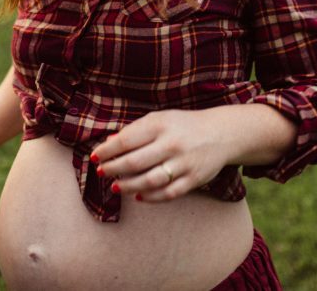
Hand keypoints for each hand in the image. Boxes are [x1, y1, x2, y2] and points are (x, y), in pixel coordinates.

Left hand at [90, 109, 230, 202]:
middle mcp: (172, 144)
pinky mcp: (194, 179)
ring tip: (116, 187)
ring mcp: (184, 163)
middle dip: (113, 169)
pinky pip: (168, 193)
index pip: (126, 140)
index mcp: (161, 125)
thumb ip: (135, 130)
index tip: (94, 157)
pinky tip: (138, 196)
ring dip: (128, 186)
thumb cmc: (183, 125)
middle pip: (135, 162)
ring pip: (149, 181)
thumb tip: (108, 143)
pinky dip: (150, 197)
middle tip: (102, 173)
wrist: (222, 133)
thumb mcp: (160, 119)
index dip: (107, 151)